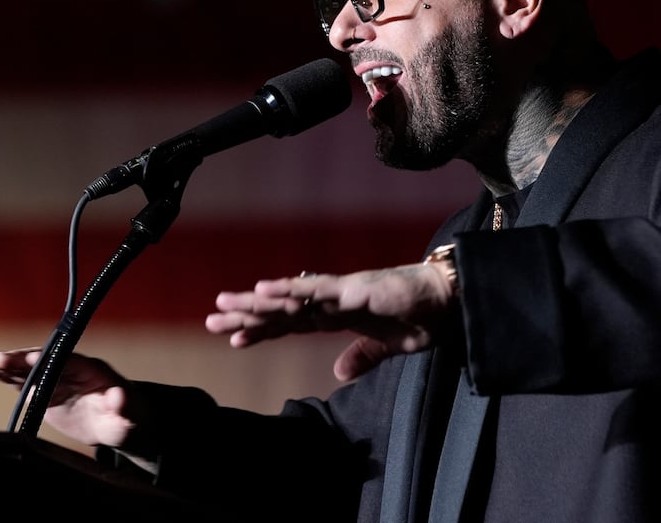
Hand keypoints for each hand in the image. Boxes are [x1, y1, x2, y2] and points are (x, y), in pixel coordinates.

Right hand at [0, 346, 139, 449]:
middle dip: (22, 360)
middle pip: (44, 361)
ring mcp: (55, 377)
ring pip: (27, 367)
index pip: (70, 362)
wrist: (116, 422)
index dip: (52, 360)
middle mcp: (71, 368)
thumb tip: (119, 396)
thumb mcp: (128, 418)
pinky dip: (1, 374)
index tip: (33, 358)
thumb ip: (124, 408)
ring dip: (5, 363)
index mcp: (93, 371)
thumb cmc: (126, 418)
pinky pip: (19, 379)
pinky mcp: (42, 389)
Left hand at [207, 263, 454, 383]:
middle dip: (247, 315)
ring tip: (226, 304)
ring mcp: (342, 292)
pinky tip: (265, 291)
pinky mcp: (355, 288)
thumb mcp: (387, 346)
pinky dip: (290, 290)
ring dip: (258, 302)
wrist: (449, 301)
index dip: (262, 331)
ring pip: (291, 298)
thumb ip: (362, 356)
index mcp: (339, 314)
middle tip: (211, 319)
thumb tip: (340, 372)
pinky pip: (317, 290)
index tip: (233, 338)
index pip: (291, 324)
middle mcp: (334, 300)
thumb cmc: (421, 318)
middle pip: (282, 310)